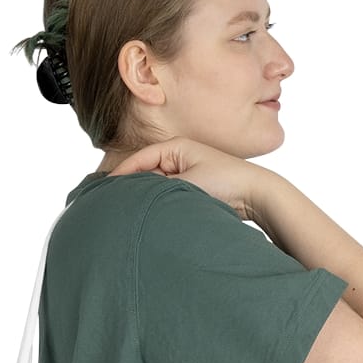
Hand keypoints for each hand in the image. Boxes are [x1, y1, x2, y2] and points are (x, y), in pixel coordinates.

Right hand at [106, 137, 271, 223]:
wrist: (257, 195)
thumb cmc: (227, 183)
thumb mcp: (188, 184)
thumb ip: (159, 188)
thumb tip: (135, 195)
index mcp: (176, 146)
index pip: (139, 159)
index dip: (120, 174)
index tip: (105, 189)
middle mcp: (178, 157)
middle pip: (145, 173)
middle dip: (131, 188)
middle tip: (112, 204)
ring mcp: (184, 173)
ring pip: (155, 187)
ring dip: (145, 198)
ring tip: (128, 212)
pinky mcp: (192, 189)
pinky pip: (167, 195)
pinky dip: (158, 204)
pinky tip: (149, 216)